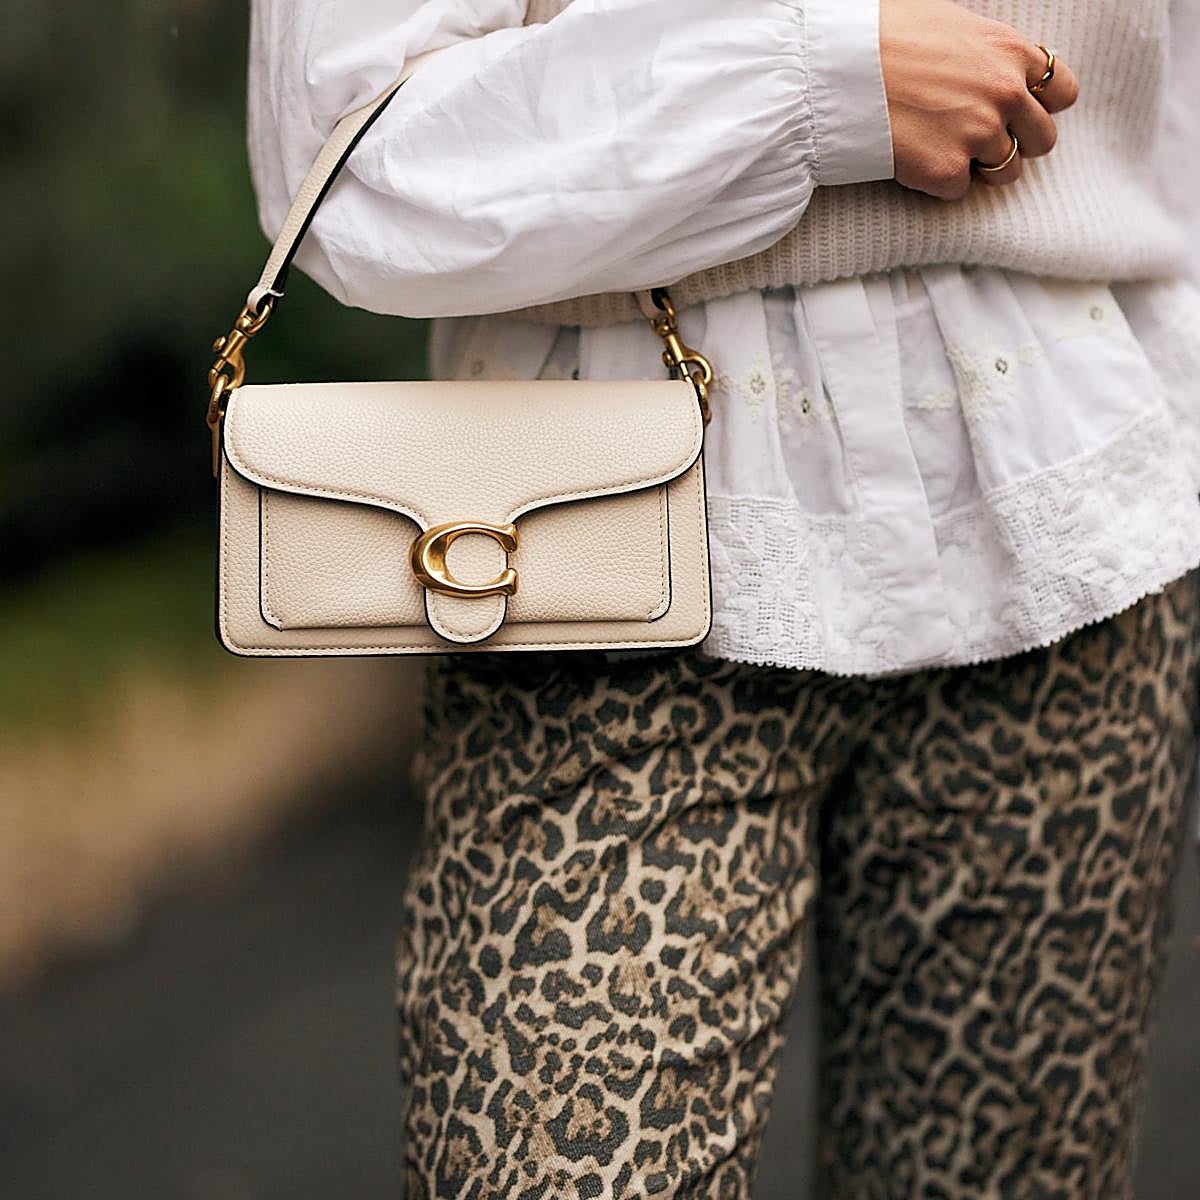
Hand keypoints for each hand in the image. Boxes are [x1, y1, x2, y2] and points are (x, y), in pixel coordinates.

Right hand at [879, 0, 1079, 198]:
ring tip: (945, 151)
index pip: (1061, 92)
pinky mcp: (946, 170)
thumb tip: (988, 69)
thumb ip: (984, 51)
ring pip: (1007, 172)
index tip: (1019, 114)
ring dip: (981, 168)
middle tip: (982, 142)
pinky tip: (915, 159)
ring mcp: (978, 135)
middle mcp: (1004, 94)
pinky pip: (959, 190)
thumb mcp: (950, 24)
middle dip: (1017, 143)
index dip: (1042, 107)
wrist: (840, 68)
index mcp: (1010, 52)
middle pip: (1042, 139)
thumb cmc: (883, 36)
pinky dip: (939, 181)